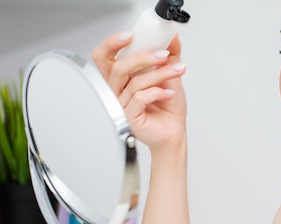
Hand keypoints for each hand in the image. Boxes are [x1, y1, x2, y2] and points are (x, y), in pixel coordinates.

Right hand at [91, 32, 187, 152]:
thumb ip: (170, 54)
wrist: (175, 131)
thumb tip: (171, 35)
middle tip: (163, 55)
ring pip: (134, 82)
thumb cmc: (168, 108)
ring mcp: (122, 105)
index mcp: (122, 78)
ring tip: (177, 72)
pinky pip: (139, 98)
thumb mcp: (169, 74)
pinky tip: (168, 94)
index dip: (111, 44)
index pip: (103, 57)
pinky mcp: (129, 117)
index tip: (130, 36)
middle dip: (142, 57)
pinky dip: (158, 92)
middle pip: (117, 67)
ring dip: (160, 74)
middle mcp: (118, 91)